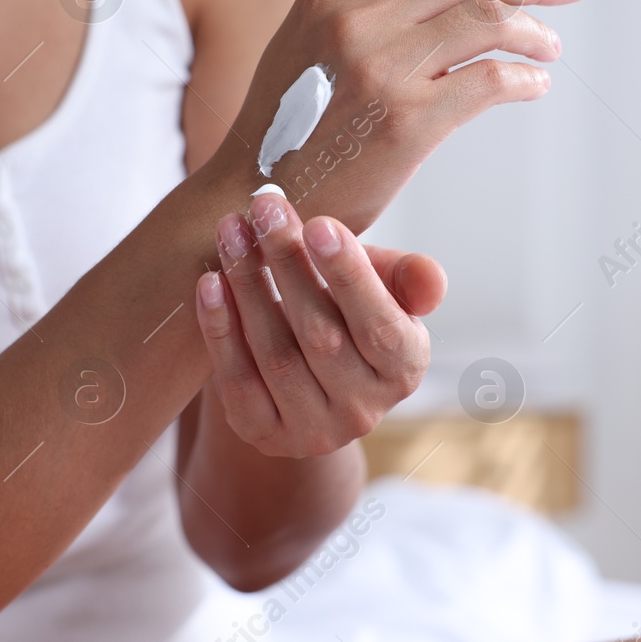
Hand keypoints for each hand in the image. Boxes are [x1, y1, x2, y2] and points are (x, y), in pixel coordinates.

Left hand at [196, 190, 447, 457]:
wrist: (303, 371)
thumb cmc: (347, 312)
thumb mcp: (385, 290)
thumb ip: (408, 278)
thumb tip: (431, 280)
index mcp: (402, 369)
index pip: (380, 326)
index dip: (350, 277)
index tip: (318, 223)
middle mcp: (362, 409)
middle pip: (321, 335)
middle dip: (288, 264)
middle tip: (263, 208)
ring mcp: (311, 429)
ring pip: (275, 355)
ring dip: (248, 286)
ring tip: (231, 231)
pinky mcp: (263, 433)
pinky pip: (237, 380)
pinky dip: (221, 329)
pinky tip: (210, 283)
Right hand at [205, 0, 588, 234]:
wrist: (257, 200)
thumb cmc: (289, 125)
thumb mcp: (308, 41)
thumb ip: (364, 3)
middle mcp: (356, 19)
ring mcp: (381, 69)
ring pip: (488, 22)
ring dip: (534, 32)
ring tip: (549, 47)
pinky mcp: (407, 122)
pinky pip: (491, 81)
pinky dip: (524, 79)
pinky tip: (532, 85)